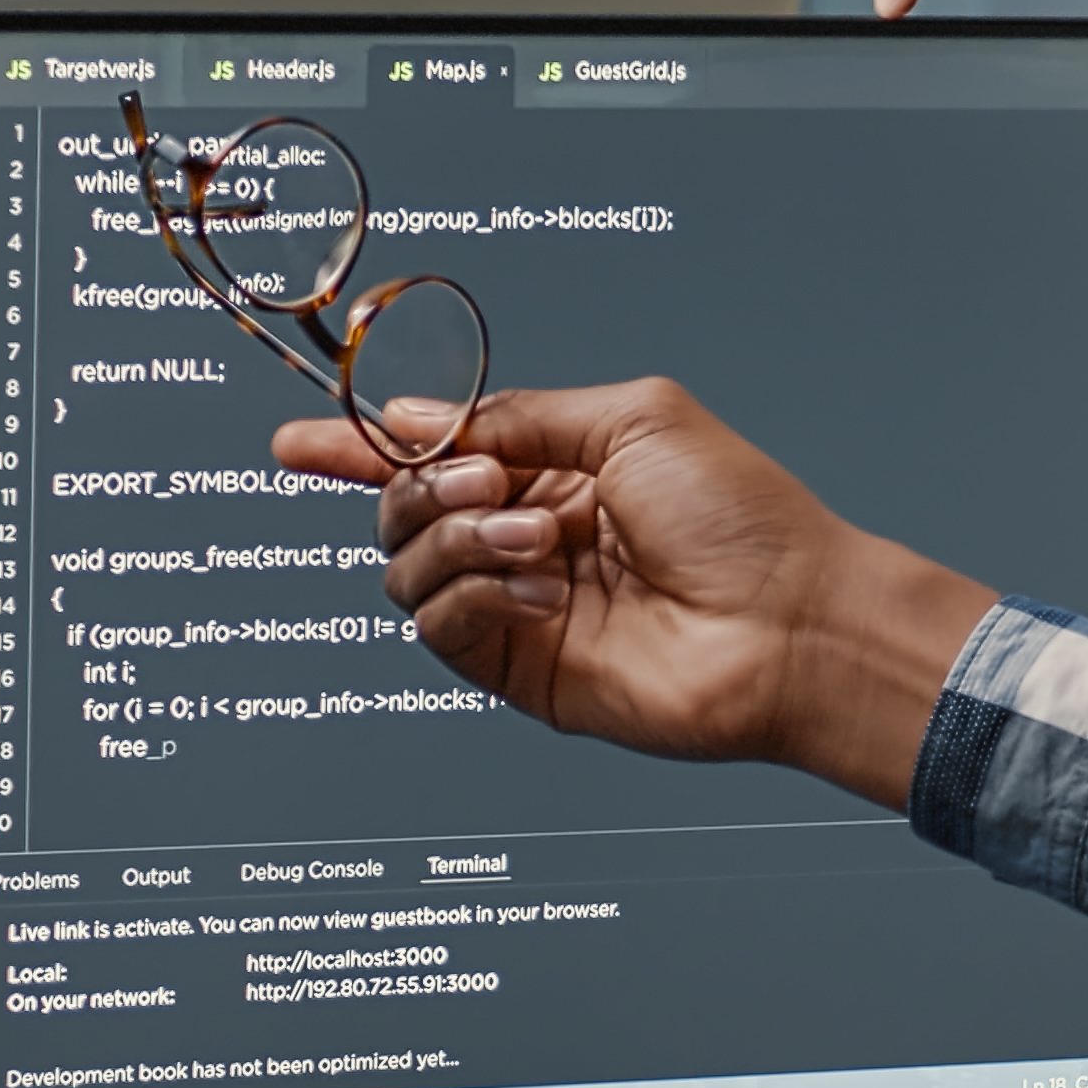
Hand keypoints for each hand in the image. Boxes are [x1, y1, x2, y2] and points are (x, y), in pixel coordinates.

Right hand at [271, 381, 996, 807]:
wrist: (790, 623)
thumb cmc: (742, 519)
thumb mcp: (631, 420)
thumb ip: (519, 416)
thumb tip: (421, 418)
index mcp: (553, 474)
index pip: (433, 456)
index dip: (359, 447)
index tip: (297, 440)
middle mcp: (526, 539)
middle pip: (404, 508)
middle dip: (423, 484)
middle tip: (489, 480)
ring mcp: (518, 608)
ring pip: (409, 568)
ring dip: (459, 536)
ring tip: (540, 540)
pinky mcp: (518, 671)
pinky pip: (441, 627)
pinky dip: (475, 595)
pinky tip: (540, 592)